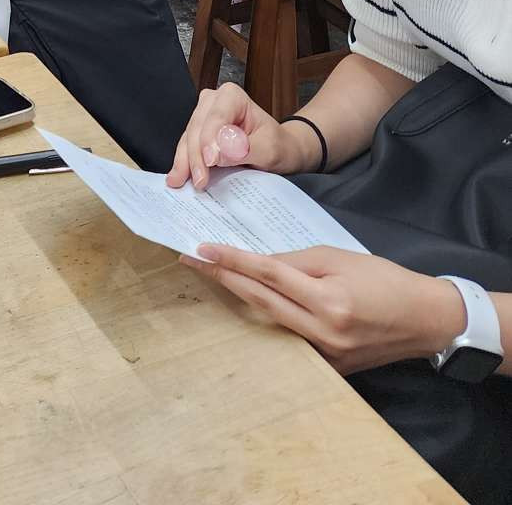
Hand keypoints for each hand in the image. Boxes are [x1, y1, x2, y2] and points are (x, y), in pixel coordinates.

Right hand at [168, 84, 313, 190]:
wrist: (281, 152)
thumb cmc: (278, 146)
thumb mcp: (270, 149)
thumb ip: (245, 148)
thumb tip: (220, 150)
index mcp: (232, 96)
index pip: (216, 118)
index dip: (210, 139)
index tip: (210, 161)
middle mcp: (213, 101)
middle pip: (198, 128)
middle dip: (196, 155)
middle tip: (199, 180)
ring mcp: (203, 115)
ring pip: (188, 138)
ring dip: (185, 161)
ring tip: (180, 181)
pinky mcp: (199, 132)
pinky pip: (187, 146)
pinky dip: (184, 162)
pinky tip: (178, 176)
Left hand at [181, 245, 464, 374]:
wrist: (423, 318)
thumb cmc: (384, 280)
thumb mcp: (340, 257)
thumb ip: (297, 262)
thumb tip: (259, 262)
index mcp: (328, 300)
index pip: (269, 274)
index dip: (233, 260)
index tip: (202, 249)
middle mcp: (323, 331)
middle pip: (261, 300)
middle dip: (223, 279)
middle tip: (191, 260)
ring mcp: (325, 354)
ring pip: (271, 320)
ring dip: (241, 296)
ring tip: (213, 274)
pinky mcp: (329, 366)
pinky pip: (290, 336)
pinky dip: (269, 316)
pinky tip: (250, 300)